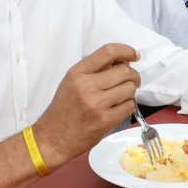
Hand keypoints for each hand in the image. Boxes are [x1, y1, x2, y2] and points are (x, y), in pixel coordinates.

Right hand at [32, 44, 140, 165]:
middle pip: (124, 71)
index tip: (134, 55)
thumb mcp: (72, 82)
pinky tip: (117, 108)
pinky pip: (129, 106)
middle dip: (133, 75)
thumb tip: (124, 62)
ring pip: (130, 89)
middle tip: (132, 80)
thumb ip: (95, 70)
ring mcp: (97, 104)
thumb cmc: (64, 108)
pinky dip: (128, 106)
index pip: (108, 52)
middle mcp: (87, 86)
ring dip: (129, 92)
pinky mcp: (105, 120)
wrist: (53, 137)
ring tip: (120, 97)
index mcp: (77, 73)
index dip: (126, 50)